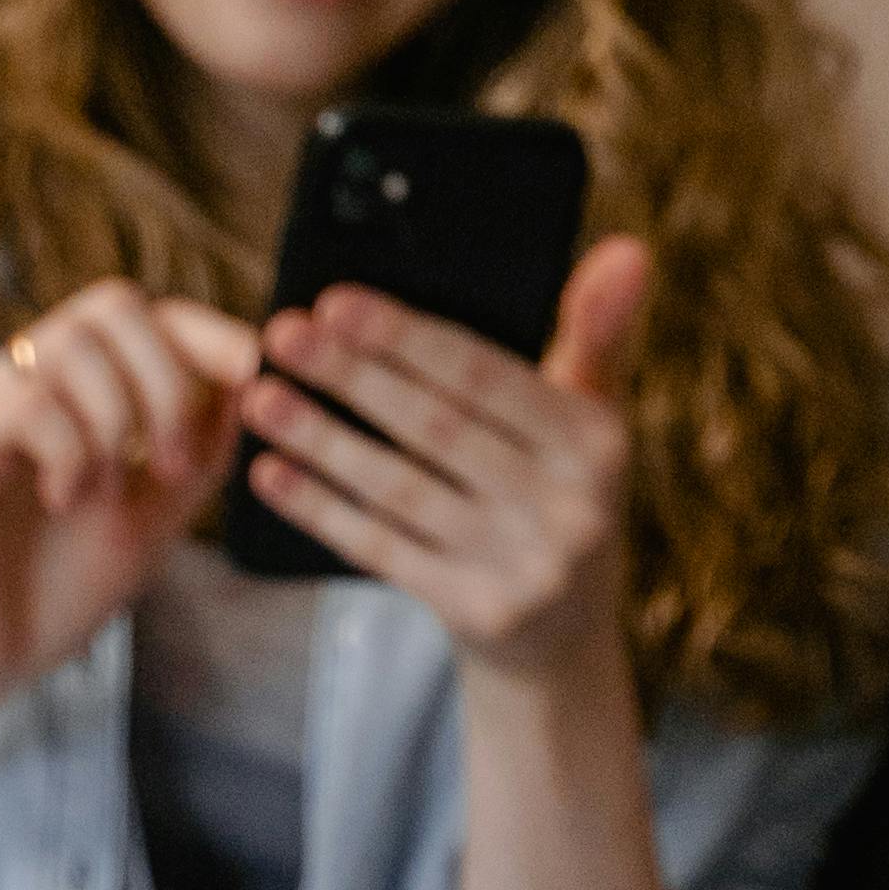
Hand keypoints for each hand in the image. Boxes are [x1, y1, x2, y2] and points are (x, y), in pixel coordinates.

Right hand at [0, 285, 258, 731]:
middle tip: (170, 463)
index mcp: (74, 390)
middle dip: (167, 378)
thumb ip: (198, 453)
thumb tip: (253, 383)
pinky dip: (69, 452)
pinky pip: (30, 402)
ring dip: (117, 419)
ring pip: (71, 345)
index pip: (146, 317)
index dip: (206, 332)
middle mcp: (27, 381)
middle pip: (113, 306)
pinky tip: (63, 503)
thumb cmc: (56, 591)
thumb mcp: (153, 514)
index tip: (257, 371)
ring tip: (107, 492)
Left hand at [235, 234, 649, 686]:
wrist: (564, 640)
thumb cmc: (561, 495)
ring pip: (401, 490)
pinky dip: (322, 509)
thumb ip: (598, 333)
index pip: (485, 377)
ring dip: (321, 440)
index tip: (335, 302)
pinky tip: (272, 472)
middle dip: (352, 376)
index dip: (406, 338)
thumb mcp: (593, 420)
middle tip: (281, 335)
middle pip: (436, 429)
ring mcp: (525, 569)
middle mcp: (570, 508)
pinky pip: (384, 550)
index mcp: (597, 442)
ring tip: (261, 397)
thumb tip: (627, 250)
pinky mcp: (479, 615)